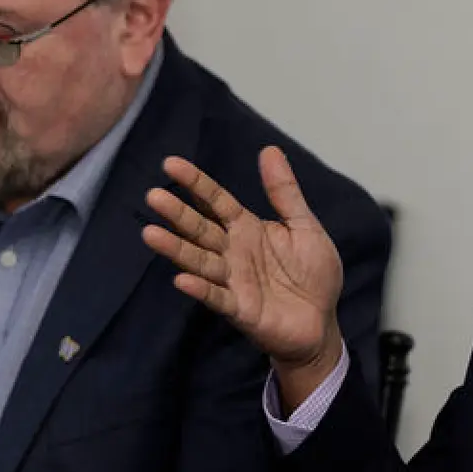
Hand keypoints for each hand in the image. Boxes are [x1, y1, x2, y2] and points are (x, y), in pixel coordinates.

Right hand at [142, 147, 344, 402]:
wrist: (322, 322)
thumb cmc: (312, 274)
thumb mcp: (304, 226)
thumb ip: (285, 193)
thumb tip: (269, 149)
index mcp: (247, 229)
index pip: (217, 201)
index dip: (196, 183)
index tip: (170, 163)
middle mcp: (233, 252)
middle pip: (201, 229)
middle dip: (177, 214)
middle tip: (152, 196)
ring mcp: (233, 281)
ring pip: (200, 261)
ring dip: (176, 250)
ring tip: (150, 235)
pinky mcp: (240, 309)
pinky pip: (217, 297)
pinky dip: (200, 290)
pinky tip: (181, 280)